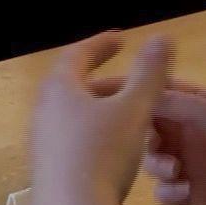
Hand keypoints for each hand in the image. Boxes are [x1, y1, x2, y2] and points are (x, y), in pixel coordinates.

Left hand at [31, 32, 172, 204]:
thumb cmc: (101, 155)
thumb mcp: (134, 110)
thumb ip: (150, 74)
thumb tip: (162, 38)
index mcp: (59, 88)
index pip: (78, 54)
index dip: (101, 44)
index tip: (120, 39)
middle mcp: (44, 110)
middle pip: (75, 85)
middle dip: (105, 80)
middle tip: (131, 80)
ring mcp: (42, 140)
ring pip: (75, 114)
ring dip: (102, 109)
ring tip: (128, 115)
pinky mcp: (48, 166)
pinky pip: (73, 138)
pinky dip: (95, 132)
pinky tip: (114, 148)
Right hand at [145, 84, 205, 204]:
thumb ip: (187, 105)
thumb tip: (145, 92)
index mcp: (202, 108)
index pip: (160, 91)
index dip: (133, 90)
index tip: (104, 93)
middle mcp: (193, 136)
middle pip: (148, 129)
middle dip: (141, 137)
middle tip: (150, 144)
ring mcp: (192, 168)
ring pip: (152, 163)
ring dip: (156, 166)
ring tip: (175, 172)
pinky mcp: (193, 199)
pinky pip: (164, 193)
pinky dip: (168, 192)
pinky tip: (185, 193)